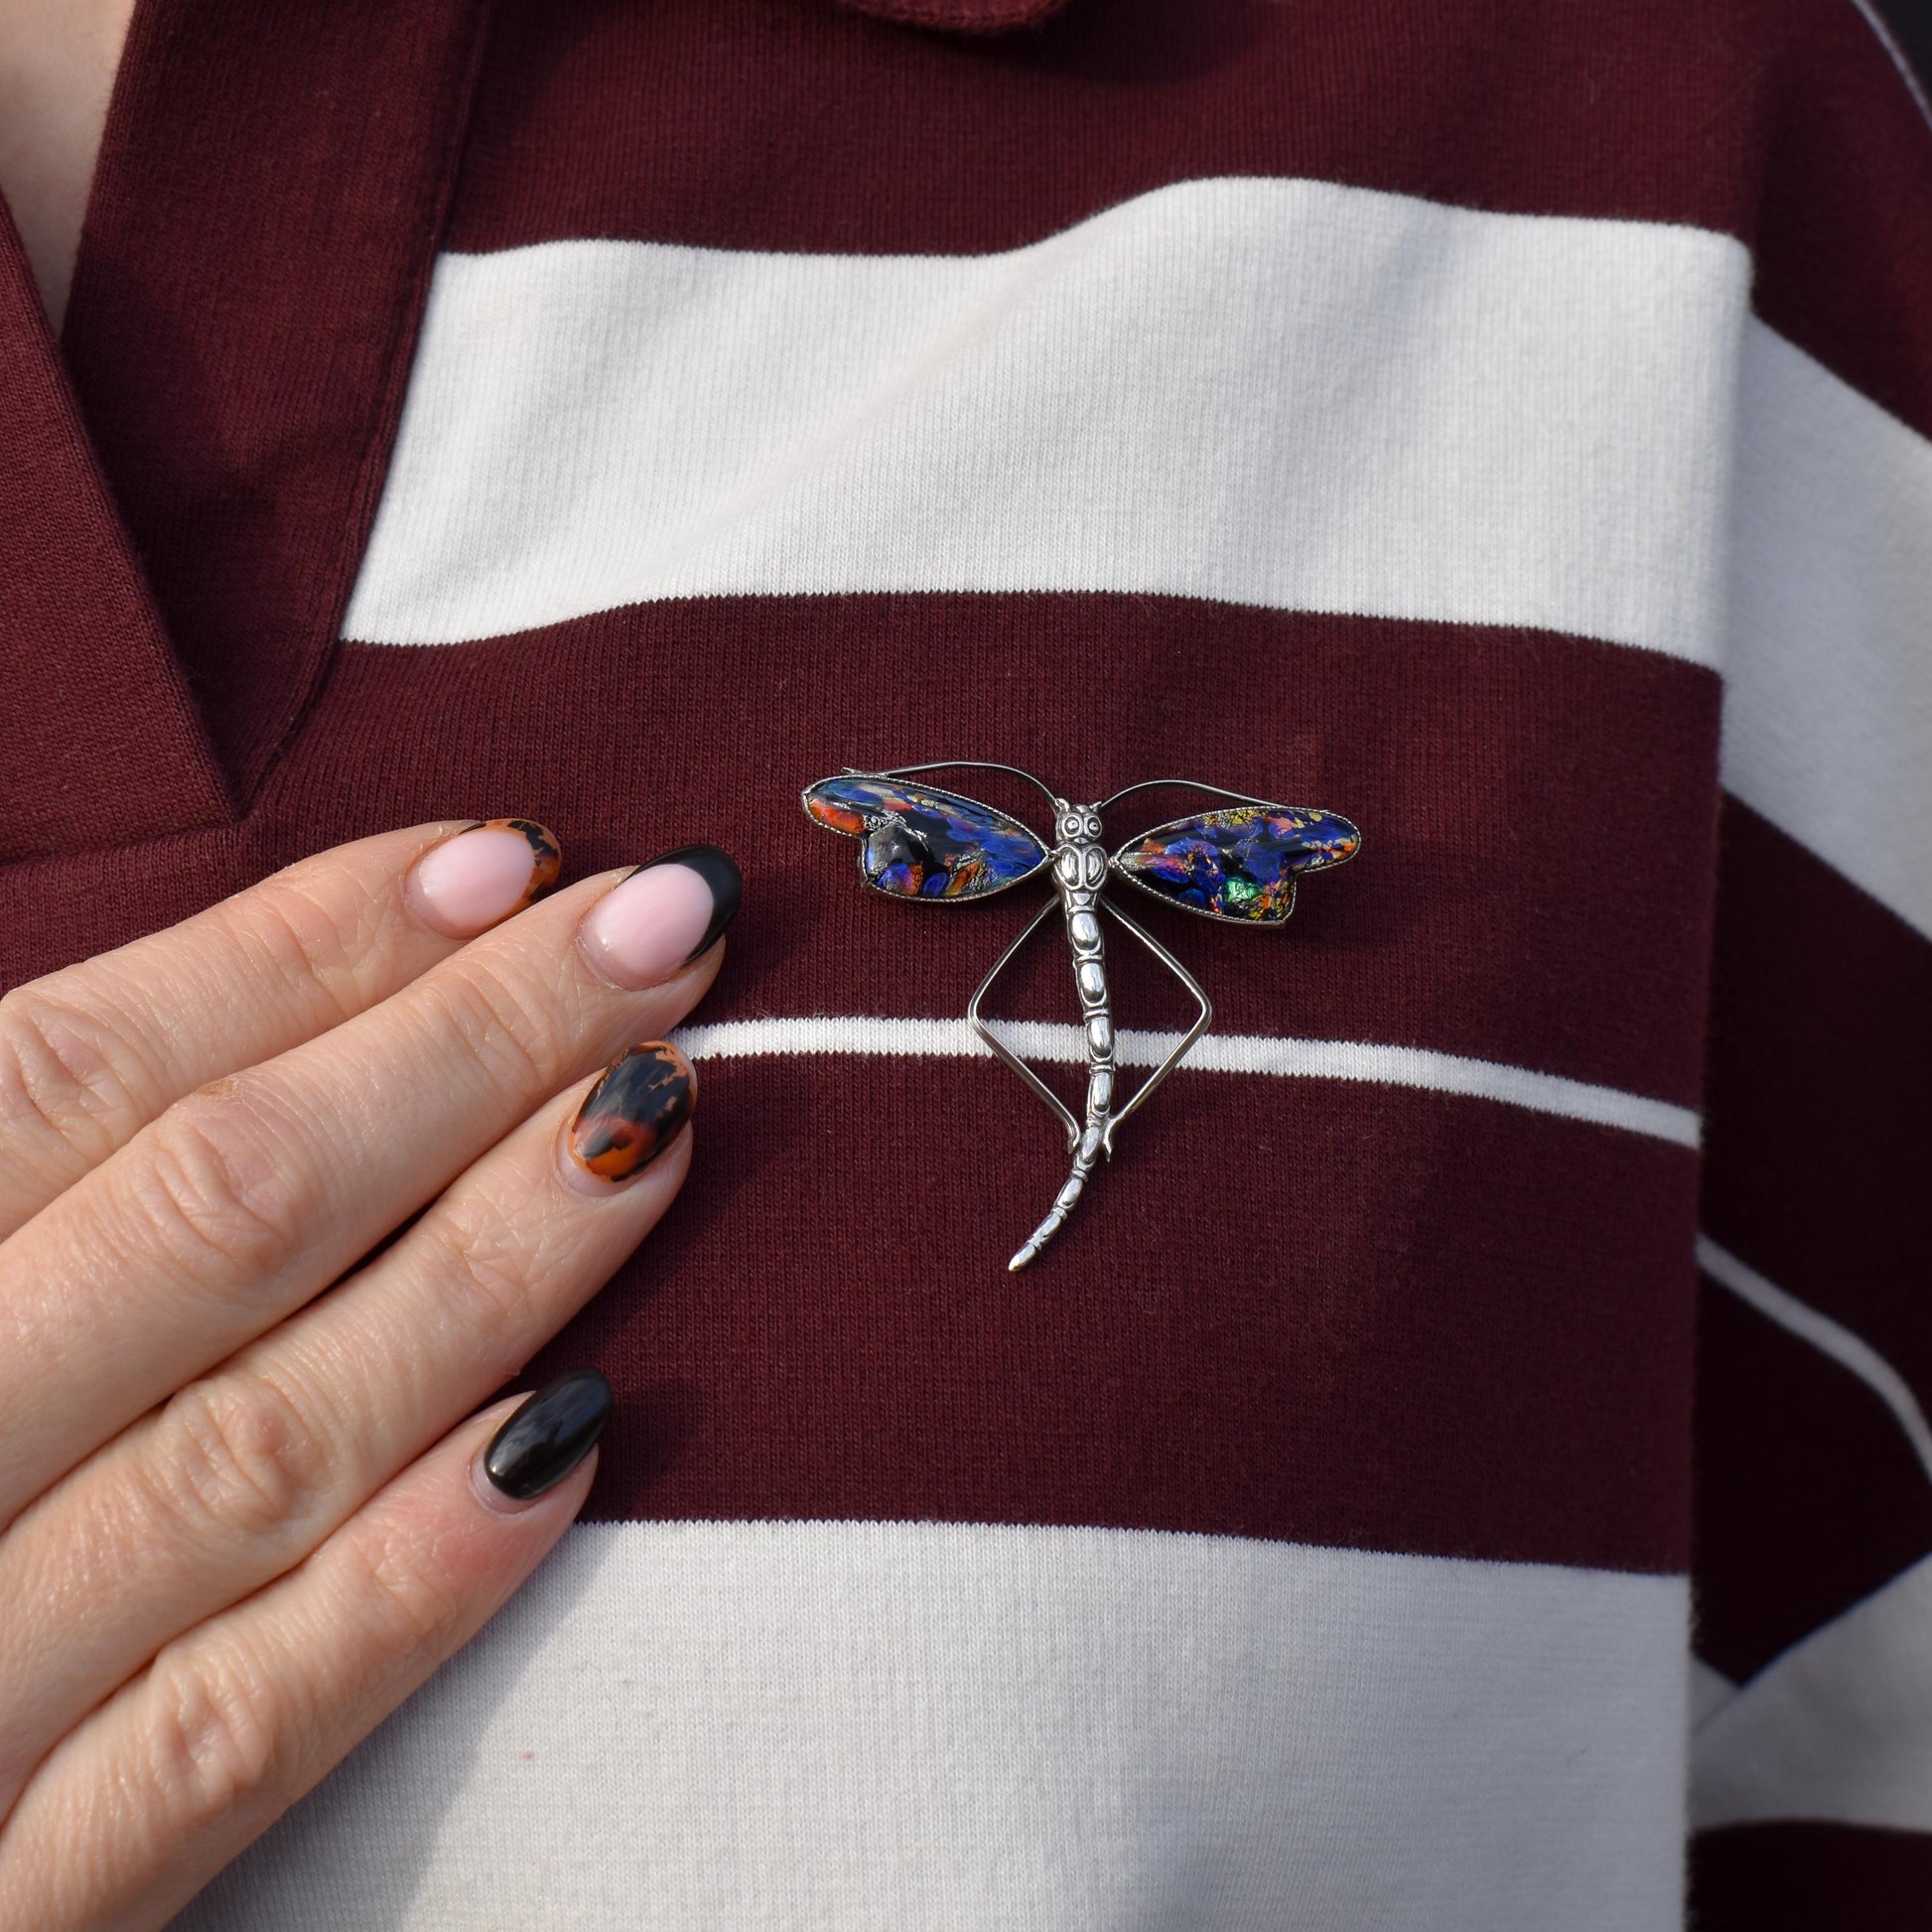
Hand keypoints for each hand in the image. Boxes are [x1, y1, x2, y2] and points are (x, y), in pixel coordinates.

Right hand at [0, 820, 738, 1928]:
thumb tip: (264, 1005)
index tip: (507, 858)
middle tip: (662, 930)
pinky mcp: (26, 1908)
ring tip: (664, 1118)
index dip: (308, 950)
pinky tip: (578, 1439)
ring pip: (267, 1440)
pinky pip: (231, 1734)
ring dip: (489, 1264)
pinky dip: (407, 1588)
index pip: (82, 1074)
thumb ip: (23, 1165)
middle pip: (222, 1211)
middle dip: (469, 1046)